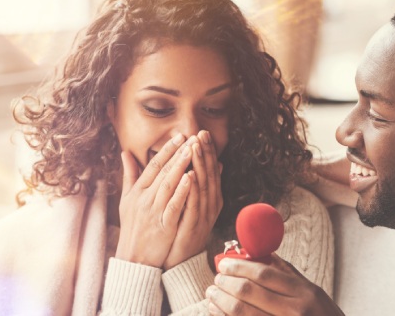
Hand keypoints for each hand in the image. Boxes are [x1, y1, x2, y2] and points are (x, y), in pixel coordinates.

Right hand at [115, 134, 195, 266]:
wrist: (134, 257)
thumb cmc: (132, 227)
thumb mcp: (126, 200)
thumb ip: (129, 176)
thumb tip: (125, 153)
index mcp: (137, 191)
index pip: (152, 166)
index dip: (166, 150)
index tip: (178, 136)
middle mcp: (144, 199)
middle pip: (162, 172)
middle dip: (177, 153)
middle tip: (190, 138)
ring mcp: (153, 212)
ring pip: (168, 185)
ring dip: (180, 167)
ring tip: (192, 151)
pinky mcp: (163, 225)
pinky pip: (173, 205)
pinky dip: (182, 191)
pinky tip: (191, 178)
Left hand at [163, 130, 223, 269]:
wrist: (180, 260)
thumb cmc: (183, 230)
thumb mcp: (192, 204)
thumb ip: (200, 185)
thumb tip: (214, 164)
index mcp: (210, 198)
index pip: (210, 170)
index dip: (207, 151)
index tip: (201, 133)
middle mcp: (210, 204)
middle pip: (210, 174)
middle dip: (205, 152)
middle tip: (201, 133)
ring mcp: (204, 215)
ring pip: (204, 185)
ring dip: (200, 165)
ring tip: (195, 147)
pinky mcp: (195, 225)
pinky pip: (195, 204)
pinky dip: (193, 189)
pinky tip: (191, 175)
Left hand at [206, 254, 343, 315]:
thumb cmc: (321, 315)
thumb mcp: (312, 292)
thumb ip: (286, 273)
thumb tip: (259, 253)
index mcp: (304, 293)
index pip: (264, 274)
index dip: (239, 266)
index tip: (224, 264)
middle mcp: (295, 311)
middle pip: (249, 292)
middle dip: (226, 283)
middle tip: (217, 278)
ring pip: (241, 312)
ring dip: (220, 301)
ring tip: (212, 293)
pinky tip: (217, 310)